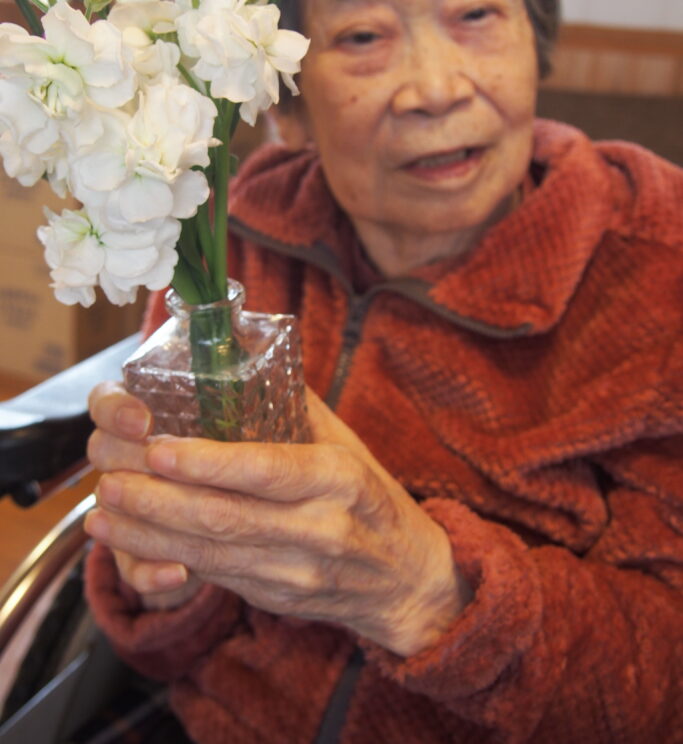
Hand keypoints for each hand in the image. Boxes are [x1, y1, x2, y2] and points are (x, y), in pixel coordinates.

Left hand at [86, 382, 471, 654]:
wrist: (405, 578)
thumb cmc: (370, 496)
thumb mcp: (347, 443)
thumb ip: (294, 404)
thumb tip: (240, 352)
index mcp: (338, 477)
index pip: (268, 470)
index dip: (210, 463)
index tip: (161, 447)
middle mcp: (318, 527)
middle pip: (227, 517)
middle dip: (159, 499)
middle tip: (112, 476)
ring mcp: (296, 570)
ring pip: (211, 553)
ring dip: (149, 533)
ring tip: (104, 510)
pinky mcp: (275, 596)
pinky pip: (215, 576)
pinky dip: (165, 558)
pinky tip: (130, 542)